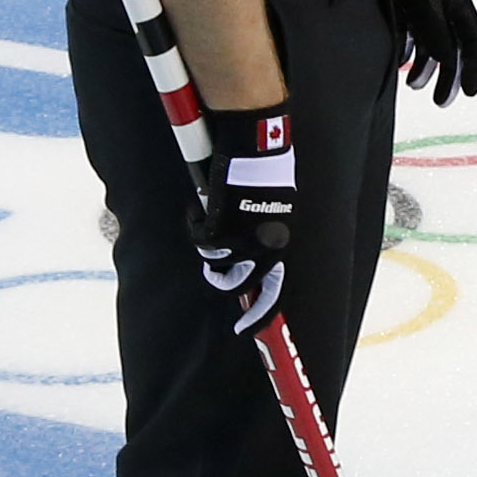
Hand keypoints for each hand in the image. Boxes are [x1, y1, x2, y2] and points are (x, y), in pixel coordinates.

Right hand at [188, 104, 297, 334]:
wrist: (255, 146)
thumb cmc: (268, 174)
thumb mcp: (279, 211)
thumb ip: (269, 237)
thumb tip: (259, 261)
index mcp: (281, 243)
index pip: (276, 292)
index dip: (261, 315)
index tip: (248, 330)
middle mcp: (263, 245)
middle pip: (237, 285)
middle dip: (223, 281)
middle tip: (218, 270)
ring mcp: (240, 236)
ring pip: (215, 263)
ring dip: (210, 249)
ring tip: (210, 224)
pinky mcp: (218, 224)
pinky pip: (200, 239)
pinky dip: (195, 224)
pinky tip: (199, 208)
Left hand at [385, 0, 476, 105]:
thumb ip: (434, 29)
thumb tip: (447, 61)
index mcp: (458, 2)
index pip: (474, 42)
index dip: (474, 69)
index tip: (470, 93)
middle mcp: (445, 5)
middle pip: (453, 49)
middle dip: (449, 77)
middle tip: (440, 102)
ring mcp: (426, 4)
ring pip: (433, 43)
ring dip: (426, 66)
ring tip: (414, 85)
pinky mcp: (406, 2)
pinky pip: (414, 33)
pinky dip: (409, 50)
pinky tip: (401, 62)